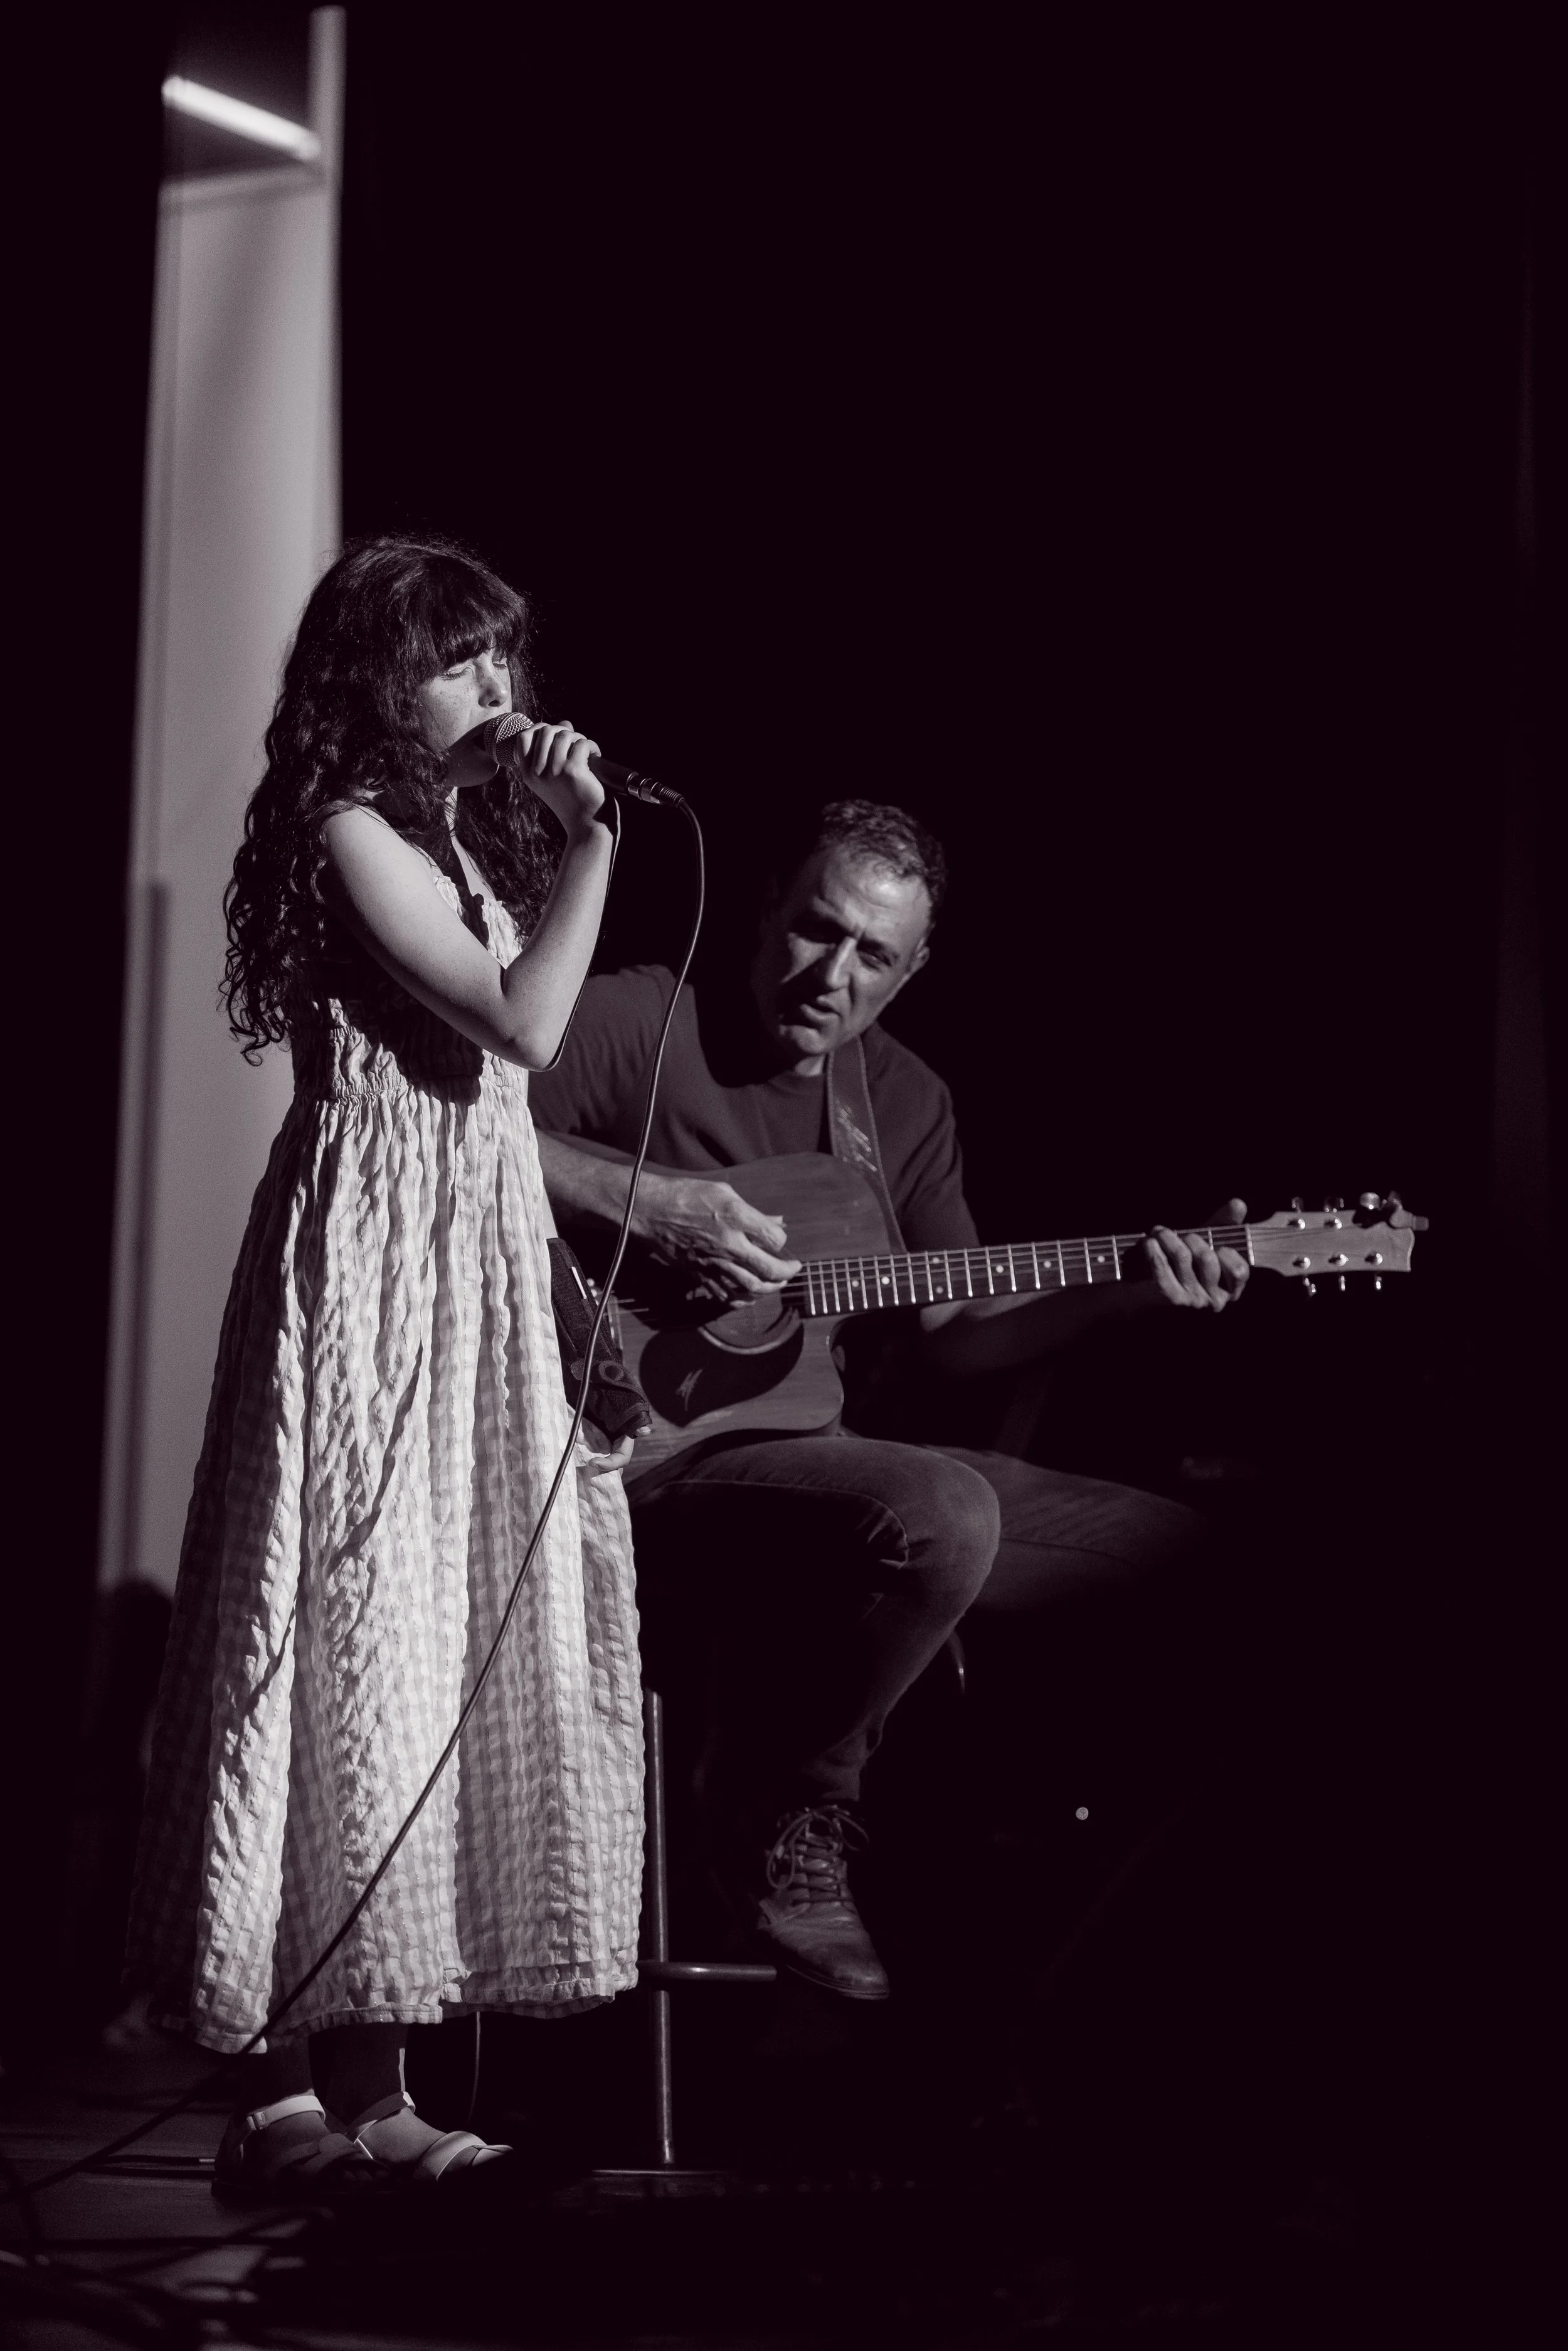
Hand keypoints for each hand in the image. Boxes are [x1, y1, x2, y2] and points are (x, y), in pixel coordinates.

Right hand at [500, 720, 605, 832]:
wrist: (587, 826)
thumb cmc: (574, 801)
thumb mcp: (557, 777)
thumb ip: (555, 750)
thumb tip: (564, 723)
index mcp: (529, 774)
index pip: (523, 737)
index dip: (540, 729)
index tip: (556, 736)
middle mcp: (538, 772)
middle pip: (546, 731)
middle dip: (564, 732)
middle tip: (576, 745)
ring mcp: (554, 771)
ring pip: (564, 734)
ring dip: (579, 738)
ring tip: (587, 752)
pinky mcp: (573, 771)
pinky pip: (581, 743)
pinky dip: (591, 746)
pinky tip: (595, 756)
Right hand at [633, 1172, 800, 1301]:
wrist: (653, 1211)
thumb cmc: (688, 1195)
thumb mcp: (724, 1192)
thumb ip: (753, 1211)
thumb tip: (778, 1221)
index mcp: (736, 1217)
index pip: (775, 1238)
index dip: (781, 1240)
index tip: (778, 1239)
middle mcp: (728, 1243)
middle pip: (768, 1269)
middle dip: (786, 1272)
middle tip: (793, 1269)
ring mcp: (715, 1263)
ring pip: (751, 1288)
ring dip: (770, 1289)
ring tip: (777, 1283)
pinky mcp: (701, 1275)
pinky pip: (728, 1295)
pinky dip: (744, 1299)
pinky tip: (751, 1295)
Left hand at [1142, 1197, 1249, 1311]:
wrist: (1144, 1291)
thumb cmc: (1182, 1265)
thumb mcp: (1206, 1244)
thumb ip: (1224, 1225)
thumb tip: (1238, 1203)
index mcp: (1229, 1290)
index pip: (1239, 1271)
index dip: (1227, 1252)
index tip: (1215, 1244)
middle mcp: (1214, 1301)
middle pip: (1207, 1257)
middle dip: (1190, 1238)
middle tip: (1175, 1232)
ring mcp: (1192, 1302)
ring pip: (1183, 1257)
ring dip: (1168, 1237)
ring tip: (1158, 1232)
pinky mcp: (1169, 1300)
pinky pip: (1162, 1269)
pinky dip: (1154, 1252)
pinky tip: (1149, 1242)